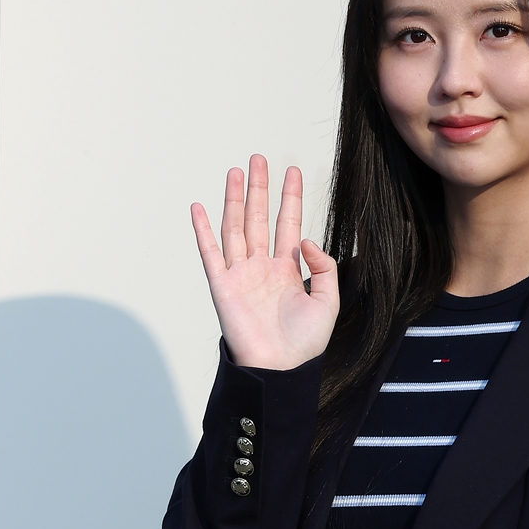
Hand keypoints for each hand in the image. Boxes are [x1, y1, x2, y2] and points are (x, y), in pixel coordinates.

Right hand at [190, 154, 339, 369]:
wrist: (280, 369)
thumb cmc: (305, 342)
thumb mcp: (328, 300)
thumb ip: (325, 267)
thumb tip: (309, 239)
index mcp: (289, 269)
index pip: (288, 224)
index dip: (290, 198)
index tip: (292, 171)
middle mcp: (263, 267)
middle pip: (259, 218)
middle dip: (260, 188)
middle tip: (259, 159)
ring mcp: (241, 274)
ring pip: (236, 227)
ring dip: (234, 199)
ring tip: (236, 171)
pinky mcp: (222, 286)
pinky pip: (210, 252)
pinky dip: (203, 230)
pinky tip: (200, 207)